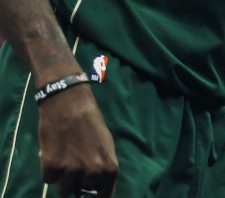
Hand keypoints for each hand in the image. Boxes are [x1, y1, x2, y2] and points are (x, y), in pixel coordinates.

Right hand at [37, 82, 117, 196]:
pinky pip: (49, 179)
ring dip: (62, 176)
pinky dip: (49, 168)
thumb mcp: (105, 144)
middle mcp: (92, 173)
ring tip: (64, 155)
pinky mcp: (52, 168)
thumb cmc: (90, 121)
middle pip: (81, 191)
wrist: (69, 103)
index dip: (95, 195)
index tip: (89, 193)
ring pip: (64, 189)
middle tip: (75, 160)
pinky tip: (54, 150)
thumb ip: (103, 166)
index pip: (104, 196)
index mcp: (109, 168)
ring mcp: (72, 172)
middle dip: (77, 180)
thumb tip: (98, 185)